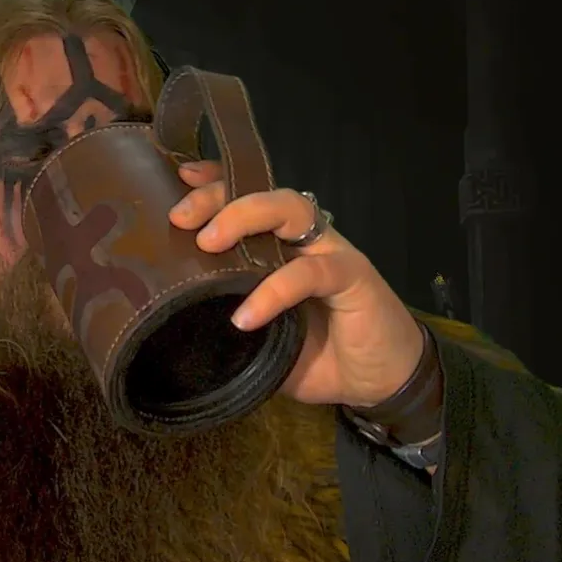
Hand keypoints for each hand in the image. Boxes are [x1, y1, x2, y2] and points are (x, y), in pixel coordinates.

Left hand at [168, 160, 422, 407]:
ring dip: (245, 218)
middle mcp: (306, 240)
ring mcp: (331, 253)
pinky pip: (309, 273)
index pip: (251, 200)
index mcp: (283, 248)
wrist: (380, 381)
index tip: (181, 180)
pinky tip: (246, 317)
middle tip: (181, 218)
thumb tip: (184, 326)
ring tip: (208, 243)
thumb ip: (231, 323)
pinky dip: (274, 291)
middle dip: (221, 197)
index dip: (217, 185)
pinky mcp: (353, 276)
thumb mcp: (264, 340)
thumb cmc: (321, 356)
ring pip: (291, 210)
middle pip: (266, 195)